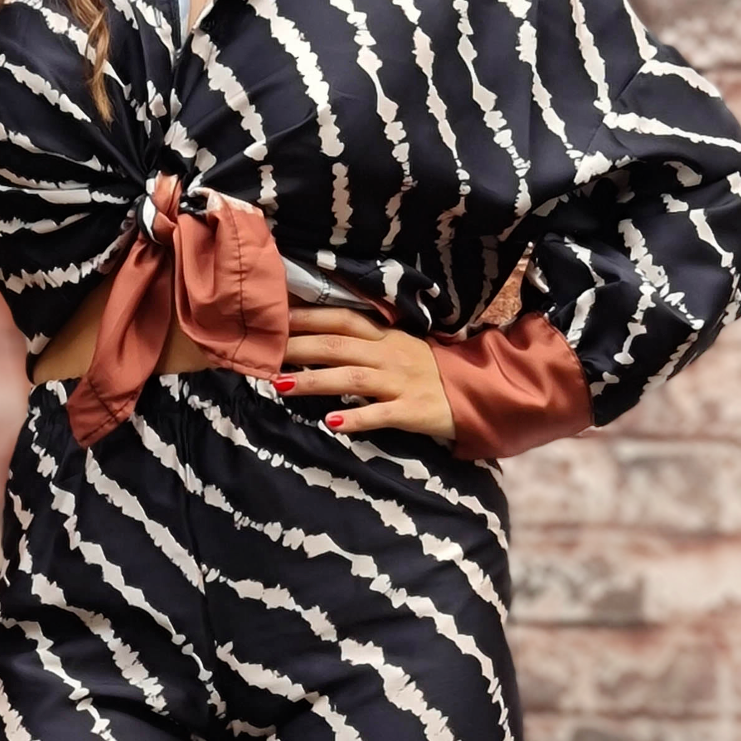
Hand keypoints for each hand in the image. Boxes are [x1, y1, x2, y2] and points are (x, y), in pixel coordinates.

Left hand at [274, 306, 455, 443]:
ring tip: (281, 386)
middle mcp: (388, 354)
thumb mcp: (397, 346)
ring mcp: (399, 382)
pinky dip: (355, 418)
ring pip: (351, 378)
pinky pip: (379, 414)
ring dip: (314, 381)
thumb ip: (362, 341)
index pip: (340, 319)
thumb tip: (316, 337)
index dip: (307, 318)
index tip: (274, 319)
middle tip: (265, 353)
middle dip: (299, 348)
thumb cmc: (427, 370)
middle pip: (338, 346)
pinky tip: (331, 422)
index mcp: (384, 336)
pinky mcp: (410, 411)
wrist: (474, 392)